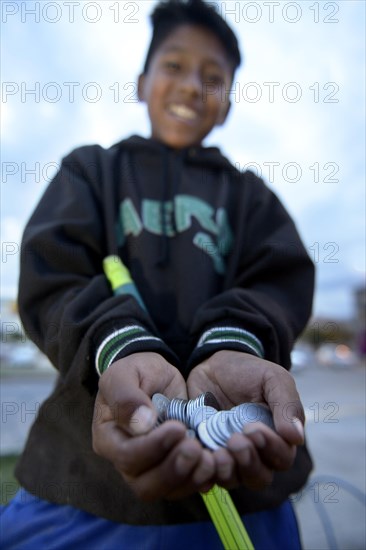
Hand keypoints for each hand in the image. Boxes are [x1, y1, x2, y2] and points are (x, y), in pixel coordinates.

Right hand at [92, 352, 214, 500]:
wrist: (158, 374)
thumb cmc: (136, 371)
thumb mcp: (125, 374)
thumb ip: (126, 397)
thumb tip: (141, 424)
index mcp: (108, 438)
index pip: (126, 456)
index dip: (152, 447)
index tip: (177, 427)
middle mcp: (126, 461)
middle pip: (145, 485)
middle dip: (172, 470)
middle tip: (195, 447)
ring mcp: (151, 468)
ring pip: (167, 491)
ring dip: (189, 477)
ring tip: (207, 457)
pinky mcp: (174, 468)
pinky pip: (185, 485)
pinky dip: (201, 478)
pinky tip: (213, 463)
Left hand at [186, 350, 304, 490]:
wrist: (212, 363)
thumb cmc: (248, 371)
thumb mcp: (272, 379)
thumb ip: (287, 405)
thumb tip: (296, 438)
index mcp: (277, 437)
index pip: (281, 458)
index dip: (270, 448)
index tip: (253, 429)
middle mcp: (255, 453)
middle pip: (259, 477)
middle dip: (249, 463)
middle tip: (235, 440)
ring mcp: (229, 456)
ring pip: (234, 480)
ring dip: (228, 471)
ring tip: (218, 452)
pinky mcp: (206, 454)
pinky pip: (206, 475)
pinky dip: (205, 472)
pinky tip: (202, 456)